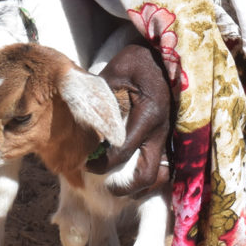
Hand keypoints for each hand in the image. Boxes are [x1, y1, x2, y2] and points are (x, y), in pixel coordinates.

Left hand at [86, 41, 169, 195]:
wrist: (165, 58)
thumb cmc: (138, 62)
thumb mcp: (116, 71)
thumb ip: (99, 94)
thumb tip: (77, 113)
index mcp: (147, 115)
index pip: (123, 151)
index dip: (102, 163)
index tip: (86, 162)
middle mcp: (161, 131)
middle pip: (147, 175)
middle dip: (125, 188)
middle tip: (106, 184)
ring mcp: (168, 137)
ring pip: (159, 177)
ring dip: (139, 187)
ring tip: (119, 184)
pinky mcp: (169, 139)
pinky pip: (163, 167)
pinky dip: (148, 176)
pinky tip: (131, 174)